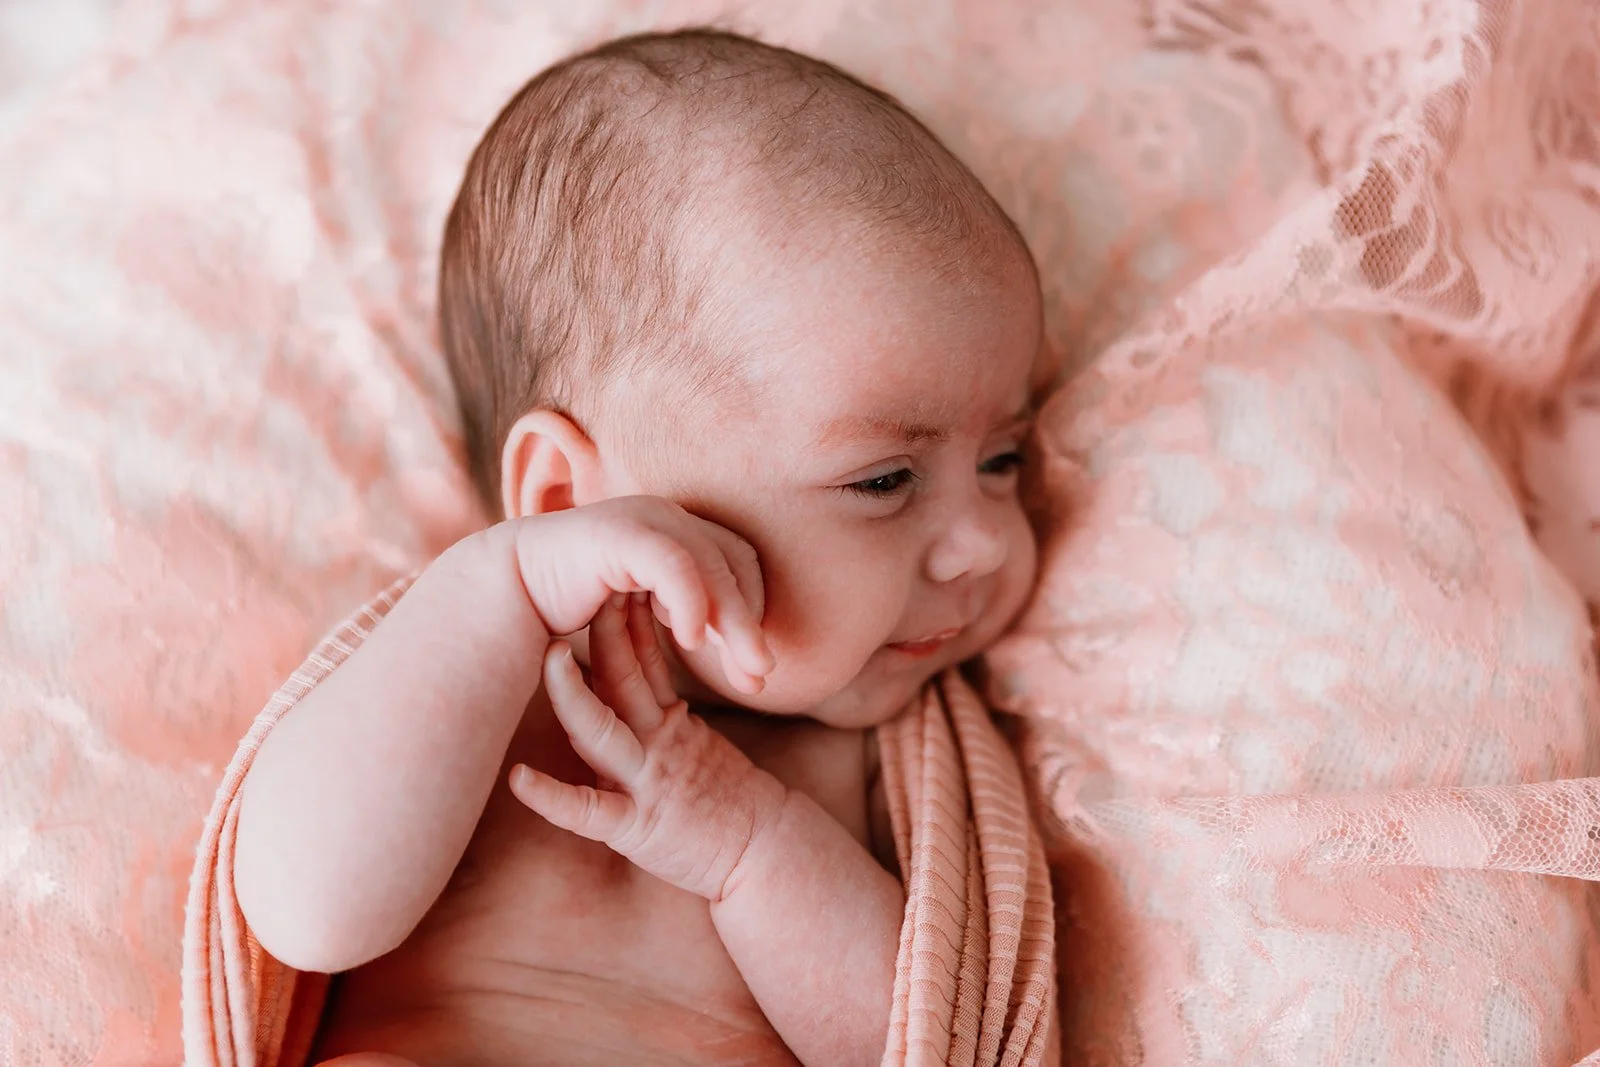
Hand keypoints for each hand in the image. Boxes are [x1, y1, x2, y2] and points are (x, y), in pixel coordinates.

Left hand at [510, 593, 787, 900]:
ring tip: (549, 657)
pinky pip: (588, 812)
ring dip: (573, 694)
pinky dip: (552, 797)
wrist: (767, 854)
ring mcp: (646, 784)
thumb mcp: (697, 742)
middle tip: (583, 586)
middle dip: (601, 632)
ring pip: (603, 731)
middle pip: (624, 679)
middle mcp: (655, 745)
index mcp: (669, 723)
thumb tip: (633, 658)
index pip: (643, 659)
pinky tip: (519, 778)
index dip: (622, 617)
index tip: (607, 574)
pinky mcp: (637, 828)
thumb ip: (665, 705)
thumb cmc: (730, 802)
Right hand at [511, 496, 772, 692]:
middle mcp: (666, 517)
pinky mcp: (619, 534)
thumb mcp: (640, 609)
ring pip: (709, 567)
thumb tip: (738, 644)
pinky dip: (690, 601)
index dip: (753, 609)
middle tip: (763, 673)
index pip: (737, 564)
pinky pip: (671, 565)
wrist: (507, 587)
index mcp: (676, 529)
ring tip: (749, 670)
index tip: (757, 661)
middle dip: (749, 624)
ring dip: (732, 623)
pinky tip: (694, 641)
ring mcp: (644, 518)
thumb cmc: (573, 603)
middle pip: (731, 565)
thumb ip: (681, 612)